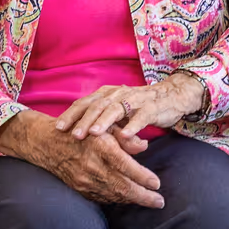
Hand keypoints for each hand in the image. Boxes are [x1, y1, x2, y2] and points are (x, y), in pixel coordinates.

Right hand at [0, 111, 163, 208]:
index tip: (157, 183)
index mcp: (99, 146)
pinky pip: (102, 197)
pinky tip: (129, 198)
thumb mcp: (104, 126)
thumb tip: (144, 147)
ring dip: (133, 200)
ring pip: (114, 195)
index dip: (143, 176)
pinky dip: (118, 199)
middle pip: (122, 186)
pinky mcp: (79, 188)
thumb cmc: (81, 129)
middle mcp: (91, 165)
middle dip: (143, 196)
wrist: (47, 142)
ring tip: (149, 201)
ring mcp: (84, 179)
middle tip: (160, 202)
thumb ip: (125, 137)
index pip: (125, 165)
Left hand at [52, 73, 206, 141]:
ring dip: (104, 122)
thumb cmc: (138, 107)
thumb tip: (76, 135)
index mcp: (106, 94)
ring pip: (116, 109)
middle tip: (73, 135)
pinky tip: (126, 135)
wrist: (170, 97)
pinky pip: (141, 116)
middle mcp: (118, 93)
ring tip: (94, 134)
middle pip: (97, 106)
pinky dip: (133, 125)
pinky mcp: (152, 107)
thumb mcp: (116, 112)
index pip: (84, 103)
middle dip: (84, 120)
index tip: (57, 128)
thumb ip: (99, 120)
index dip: (70, 115)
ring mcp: (135, 99)